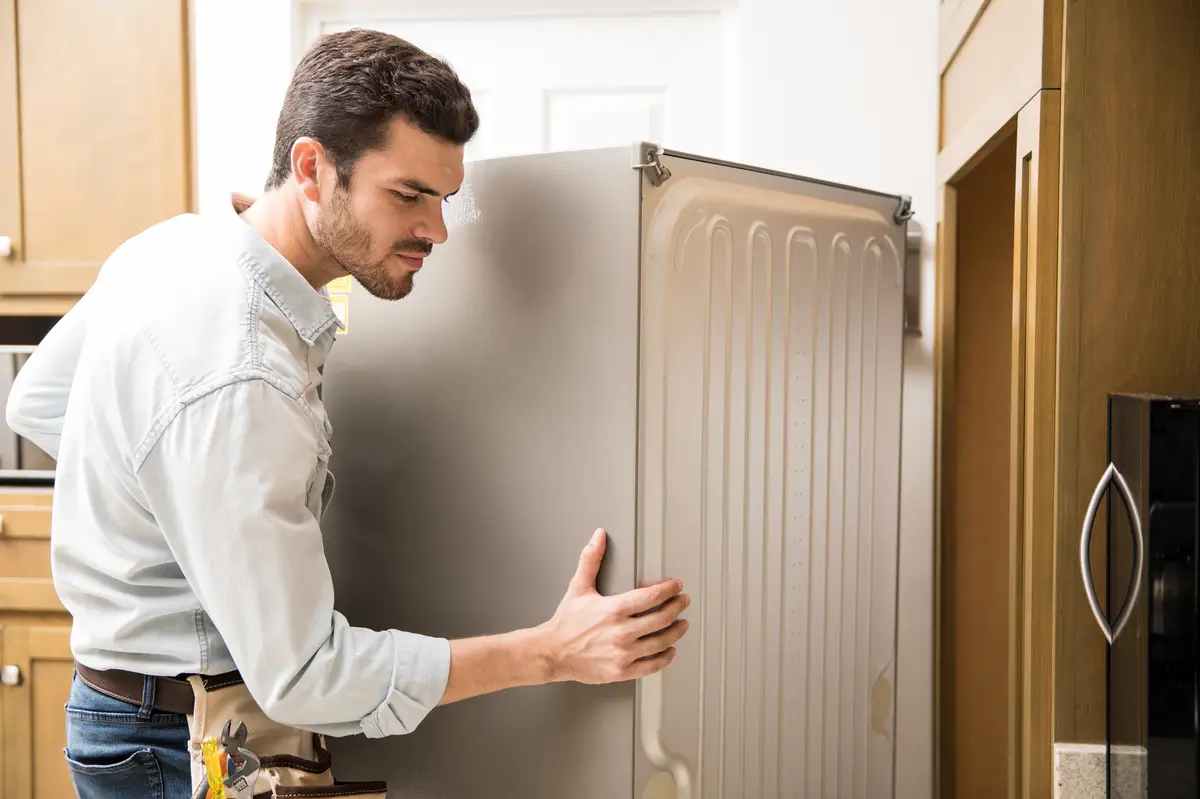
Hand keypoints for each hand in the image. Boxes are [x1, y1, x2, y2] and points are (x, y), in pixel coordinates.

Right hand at [536, 528, 689, 683]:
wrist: (552, 652)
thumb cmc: (566, 623)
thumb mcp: (578, 587)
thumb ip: (591, 560)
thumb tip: (598, 537)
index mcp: (613, 610)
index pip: (651, 597)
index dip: (669, 589)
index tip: (676, 586)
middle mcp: (621, 632)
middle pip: (662, 618)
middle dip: (677, 607)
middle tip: (683, 601)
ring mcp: (623, 653)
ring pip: (661, 642)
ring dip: (676, 631)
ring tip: (682, 624)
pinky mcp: (622, 671)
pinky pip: (652, 665)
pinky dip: (665, 657)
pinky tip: (669, 651)